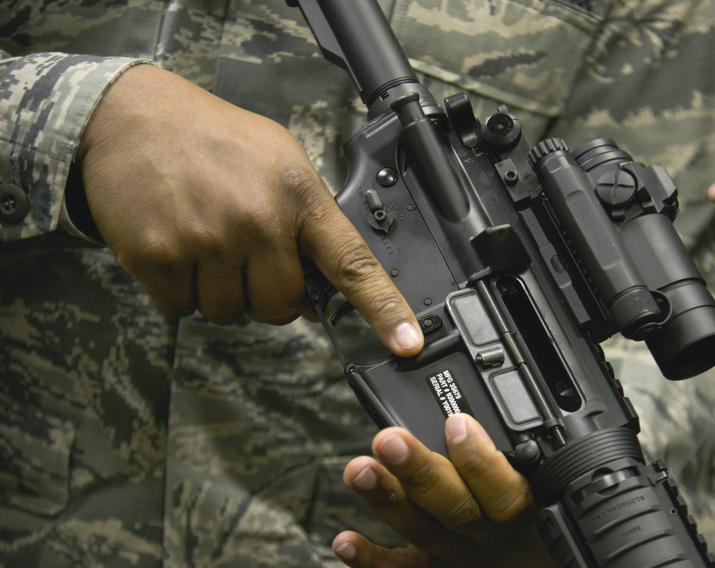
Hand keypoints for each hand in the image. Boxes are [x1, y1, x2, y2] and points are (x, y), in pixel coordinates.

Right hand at [79, 64, 421, 354]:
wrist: (131, 116)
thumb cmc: (214, 139)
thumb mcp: (280, 162)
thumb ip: (306, 224)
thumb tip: (321, 297)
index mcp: (298, 196)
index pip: (352, 263)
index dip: (384, 308)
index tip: (406, 343)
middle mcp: (258, 221)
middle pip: (282, 307)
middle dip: (268, 294)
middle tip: (246, 255)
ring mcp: (207, 241)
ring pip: (229, 313)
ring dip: (220, 293)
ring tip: (206, 242)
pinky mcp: (158, 258)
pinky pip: (182, 310)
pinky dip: (180, 291)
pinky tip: (176, 247)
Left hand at [331, 414, 555, 567]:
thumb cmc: (552, 534)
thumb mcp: (560, 496)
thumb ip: (535, 456)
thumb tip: (518, 401)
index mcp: (529, 514)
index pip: (508, 494)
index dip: (482, 463)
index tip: (457, 422)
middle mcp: (492, 540)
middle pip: (457, 508)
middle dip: (419, 471)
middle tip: (388, 439)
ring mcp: (462, 559)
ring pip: (423, 530)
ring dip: (387, 499)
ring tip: (358, 469)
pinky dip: (371, 561)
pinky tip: (343, 540)